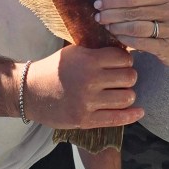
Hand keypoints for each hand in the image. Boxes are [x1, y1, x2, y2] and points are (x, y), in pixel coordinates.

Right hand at [23, 45, 143, 129]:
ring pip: (127, 98)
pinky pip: (117, 119)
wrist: (29, 91)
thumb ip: (98, 50)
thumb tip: (126, 47)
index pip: (124, 58)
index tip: (122, 62)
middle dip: (129, 77)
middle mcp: (90, 80)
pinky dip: (131, 115)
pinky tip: (139, 111)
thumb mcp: (75, 51)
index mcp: (88, 60)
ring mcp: (88, 102)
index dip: (126, 59)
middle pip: (130, 77)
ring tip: (121, 92)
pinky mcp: (85, 120)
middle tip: (122, 78)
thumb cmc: (54, 68)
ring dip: (128, 95)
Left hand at [95, 0, 168, 70]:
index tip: (99, 3)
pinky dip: (125, 40)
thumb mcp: (160, 7)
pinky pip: (140, 42)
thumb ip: (141, 2)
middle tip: (98, 16)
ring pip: (136, 27)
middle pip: (133, 11)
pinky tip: (118, 37)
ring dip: (117, 27)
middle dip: (111, 14)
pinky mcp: (168, 47)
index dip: (113, 0)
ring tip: (107, 26)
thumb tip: (108, 1)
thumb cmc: (168, 24)